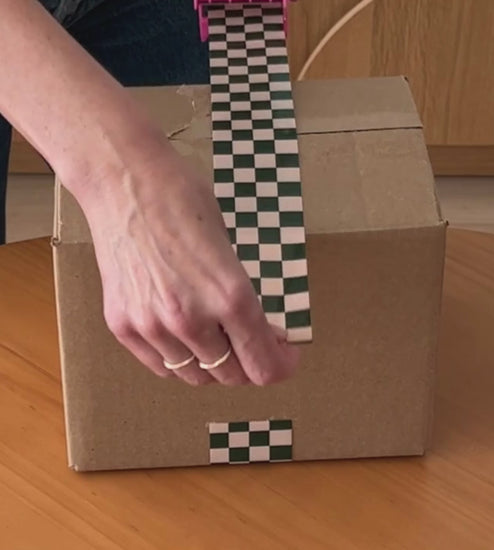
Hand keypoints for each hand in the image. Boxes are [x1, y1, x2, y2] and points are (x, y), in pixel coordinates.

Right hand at [79, 140, 299, 385]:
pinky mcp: (122, 325)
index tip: (285, 356)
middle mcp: (191, 319)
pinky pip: (162, 366)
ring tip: (217, 340)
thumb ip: (245, 299)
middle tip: (250, 343)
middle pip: (231, 375)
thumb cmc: (185, 202)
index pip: (264, 364)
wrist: (124, 182)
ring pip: (195, 376)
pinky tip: (186, 338)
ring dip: (214, 364)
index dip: (281, 365)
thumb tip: (263, 332)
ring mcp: (152, 326)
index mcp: (229, 295)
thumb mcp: (230, 249)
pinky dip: (180, 359)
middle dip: (248, 363)